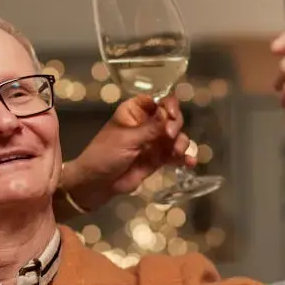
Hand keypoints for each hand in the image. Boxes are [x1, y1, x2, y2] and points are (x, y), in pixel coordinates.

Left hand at [62, 95, 193, 210]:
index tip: (171, 115)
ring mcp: (153, 142)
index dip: (168, 105)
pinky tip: (189, 163)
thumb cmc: (104, 155)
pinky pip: (175, 155)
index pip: (157, 100)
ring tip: (178, 153)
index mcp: (134, 111)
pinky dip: (184, 158)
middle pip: (171, 117)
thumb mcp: (127, 139)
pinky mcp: (157, 159)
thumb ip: (151, 129)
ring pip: (177, 136)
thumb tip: (169, 116)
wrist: (95, 183)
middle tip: (171, 136)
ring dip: (182, 143)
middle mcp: (147, 123)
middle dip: (176, 125)